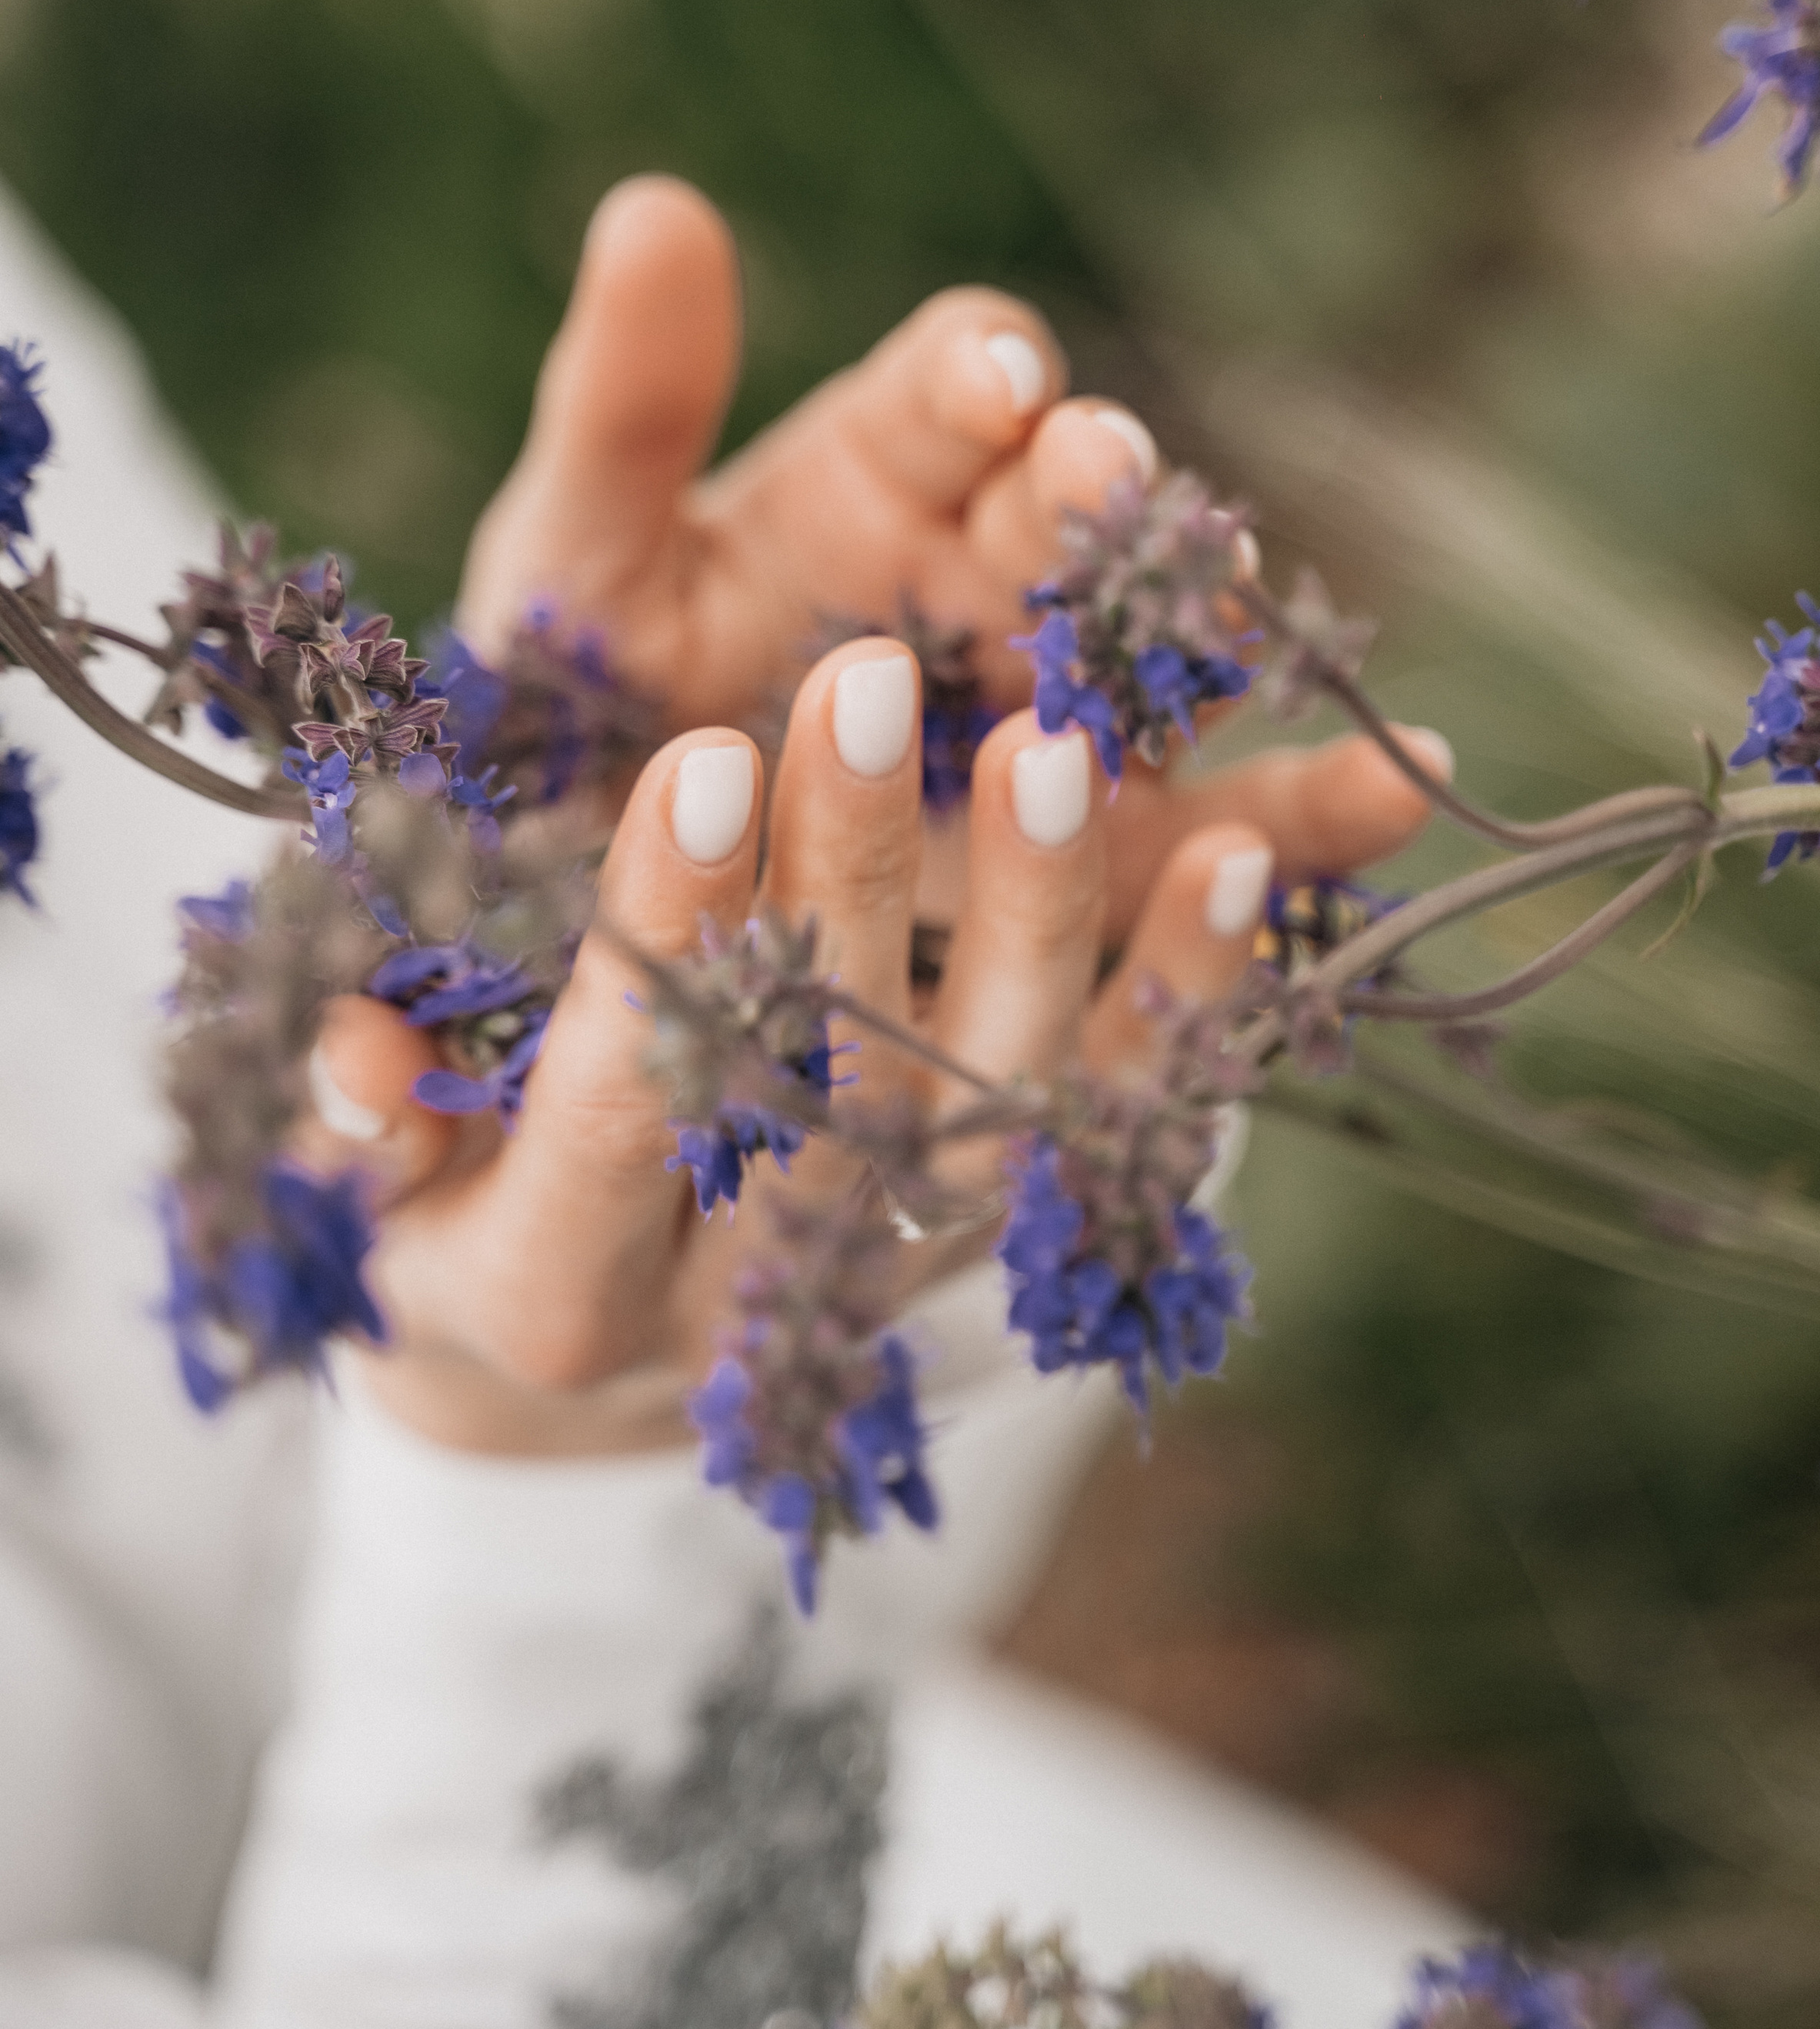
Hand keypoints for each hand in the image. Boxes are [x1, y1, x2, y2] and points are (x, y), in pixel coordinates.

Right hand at [302, 636, 1439, 1459]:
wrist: (590, 1346)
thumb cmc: (446, 1210)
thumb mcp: (366, 1181)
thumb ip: (364, 1115)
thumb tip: (360, 1060)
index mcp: (567, 1285)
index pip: (622, 1115)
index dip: (657, 948)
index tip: (688, 765)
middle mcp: (758, 1304)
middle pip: (828, 1099)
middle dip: (846, 885)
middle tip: (863, 682)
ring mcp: (910, 1271)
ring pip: (1005, 1108)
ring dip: (1046, 925)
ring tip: (1061, 740)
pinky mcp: (1023, 1226)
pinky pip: (1125, 1117)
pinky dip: (1192, 996)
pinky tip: (1251, 859)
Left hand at [456, 175, 1446, 945]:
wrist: (593, 918)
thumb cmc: (573, 717)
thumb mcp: (571, 567)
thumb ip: (626, 409)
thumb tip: (655, 206)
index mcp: (875, 477)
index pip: (954, 392)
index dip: (981, 377)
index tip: (995, 384)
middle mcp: (986, 582)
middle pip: (1073, 510)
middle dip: (1095, 492)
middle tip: (1108, 481)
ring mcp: (1052, 724)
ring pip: (1163, 659)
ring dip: (1212, 635)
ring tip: (1243, 629)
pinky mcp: (1098, 872)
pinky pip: (1221, 834)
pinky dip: (1316, 819)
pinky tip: (1405, 795)